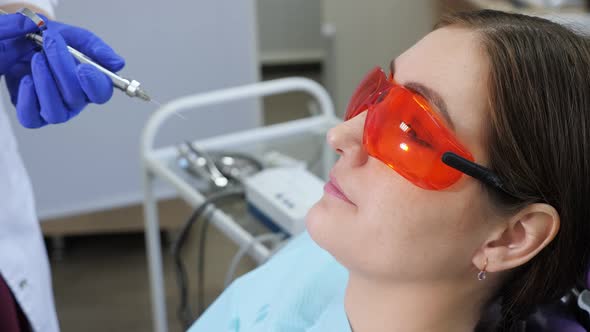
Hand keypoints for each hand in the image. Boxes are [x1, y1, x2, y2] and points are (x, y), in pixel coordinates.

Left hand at [3, 14, 124, 127]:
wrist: (19, 39)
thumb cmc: (48, 40)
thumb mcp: (73, 36)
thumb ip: (95, 47)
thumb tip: (118, 63)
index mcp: (90, 84)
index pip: (101, 93)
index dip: (95, 84)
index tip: (84, 67)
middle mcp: (74, 100)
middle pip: (76, 98)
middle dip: (63, 69)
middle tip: (51, 43)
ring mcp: (54, 109)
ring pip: (55, 112)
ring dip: (46, 84)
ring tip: (37, 58)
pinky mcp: (31, 114)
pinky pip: (31, 118)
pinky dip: (29, 99)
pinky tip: (27, 79)